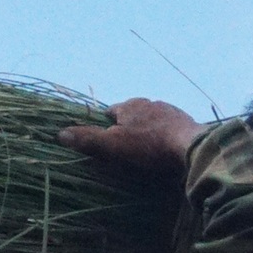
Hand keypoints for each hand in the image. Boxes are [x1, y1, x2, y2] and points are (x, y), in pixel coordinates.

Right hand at [60, 97, 202, 171]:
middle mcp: (151, 103)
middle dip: (129, 125)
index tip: (105, 136)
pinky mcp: (188, 123)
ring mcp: (171, 112)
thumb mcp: (113, 145)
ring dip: (150, 130)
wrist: (191, 146)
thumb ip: (89, 139)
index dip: (106, 123)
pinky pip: (172, 128)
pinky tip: (168, 149)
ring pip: (154, 119)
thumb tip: (60, 133)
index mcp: (130, 105)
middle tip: (126, 144)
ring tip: (147, 147)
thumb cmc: (149, 145)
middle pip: (134, 113)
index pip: (112, 111)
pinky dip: (167, 136)